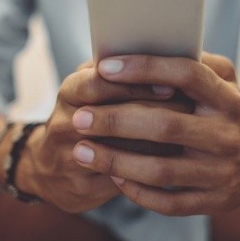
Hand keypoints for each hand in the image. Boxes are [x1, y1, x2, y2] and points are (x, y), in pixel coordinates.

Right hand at [16, 62, 181, 213]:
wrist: (50, 168)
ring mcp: (69, 158)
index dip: (137, 83)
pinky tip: (173, 163)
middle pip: (113, 116)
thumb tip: (163, 52)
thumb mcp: (92, 88)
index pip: (100, 82)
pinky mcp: (81, 188)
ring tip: (188, 136)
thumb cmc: (87, 116)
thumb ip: (118, 73)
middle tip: (189, 111)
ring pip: (121, 151)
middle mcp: (64, 124)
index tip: (170, 83)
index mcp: (69, 91)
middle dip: (155, 113)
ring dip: (158, 144)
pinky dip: (148, 172)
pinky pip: (122, 181)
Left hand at [70, 52, 239, 215]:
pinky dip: (137, 191)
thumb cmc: (222, 112)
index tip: (104, 67)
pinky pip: (168, 202)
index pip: (186, 74)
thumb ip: (193, 62)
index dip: (144, 69)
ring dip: (116, 161)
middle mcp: (227, 134)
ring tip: (81, 151)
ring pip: (161, 170)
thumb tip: (147, 44)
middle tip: (79, 118)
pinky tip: (112, 176)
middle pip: (165, 125)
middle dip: (115, 121)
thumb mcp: (222, 82)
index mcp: (227, 97)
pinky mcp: (212, 201)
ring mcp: (221, 172)